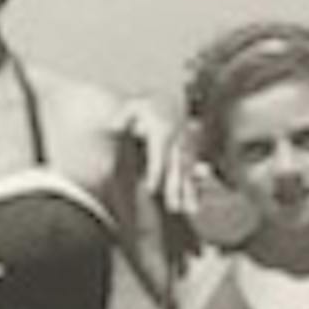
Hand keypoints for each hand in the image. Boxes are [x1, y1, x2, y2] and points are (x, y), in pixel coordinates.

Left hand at [120, 95, 196, 216]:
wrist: (171, 98)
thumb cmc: (147, 106)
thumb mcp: (133, 106)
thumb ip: (123, 117)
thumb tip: (112, 126)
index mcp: (162, 134)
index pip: (158, 157)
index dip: (155, 173)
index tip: (150, 190)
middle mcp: (176, 143)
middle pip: (175, 169)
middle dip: (175, 189)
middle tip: (173, 209)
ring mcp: (185, 150)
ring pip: (187, 174)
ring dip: (189, 193)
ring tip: (189, 211)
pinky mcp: (189, 155)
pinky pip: (193, 175)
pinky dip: (196, 189)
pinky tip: (194, 207)